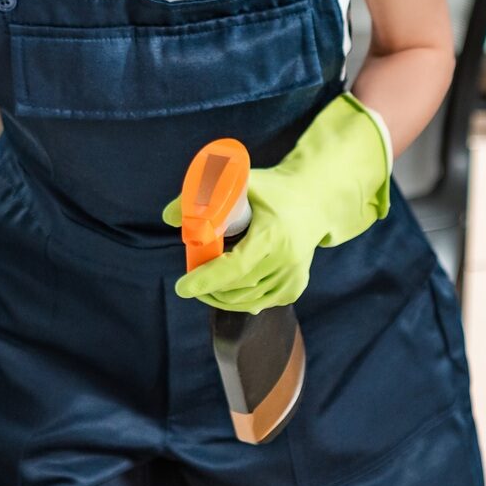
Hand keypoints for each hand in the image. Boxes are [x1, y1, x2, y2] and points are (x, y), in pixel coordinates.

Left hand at [162, 94, 390, 312]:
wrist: (315, 199)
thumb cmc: (273, 190)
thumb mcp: (240, 183)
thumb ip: (202, 195)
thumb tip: (170, 217)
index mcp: (273, 233)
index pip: (236, 266)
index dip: (207, 279)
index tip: (182, 287)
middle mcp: (287, 258)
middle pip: (238, 287)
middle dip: (208, 289)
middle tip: (189, 284)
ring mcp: (294, 274)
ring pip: (248, 299)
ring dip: (222, 297)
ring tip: (205, 287)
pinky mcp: (296, 285)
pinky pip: (262, 302)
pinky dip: (242, 301)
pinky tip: (229, 294)